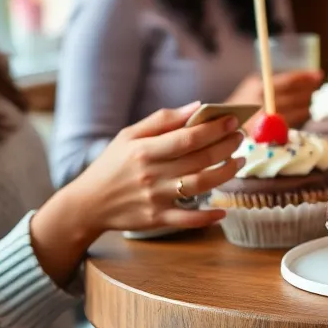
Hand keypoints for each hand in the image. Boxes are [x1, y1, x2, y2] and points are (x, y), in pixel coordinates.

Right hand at [30, 102, 243, 285]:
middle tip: (240, 137)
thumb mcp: (129, 135)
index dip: (214, 129)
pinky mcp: (156, 219)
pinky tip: (223, 210)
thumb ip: (163, 120)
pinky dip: (208, 217)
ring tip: (239, 161)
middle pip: (199, 159)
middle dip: (226, 146)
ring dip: (226, 173)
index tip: (232, 120)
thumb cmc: (111, 164)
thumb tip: (197, 107)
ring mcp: (155, 198)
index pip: (187, 138)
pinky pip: (188, 219)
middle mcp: (151, 174)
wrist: (86, 204)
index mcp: (144, 150)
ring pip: (200, 186)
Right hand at [228, 70, 323, 126]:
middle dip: (309, 92)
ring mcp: (265, 119)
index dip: (305, 77)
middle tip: (318, 88)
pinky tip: (303, 112)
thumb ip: (272, 82)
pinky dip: (299, 117)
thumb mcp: (253, 85)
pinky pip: (290, 123)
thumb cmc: (241, 102)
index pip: (288, 81)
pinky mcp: (268, 133)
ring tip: (312, 102)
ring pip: (295, 111)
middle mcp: (262, 103)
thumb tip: (302, 79)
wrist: (221, 124)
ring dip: (307, 106)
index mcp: (259, 87)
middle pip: (295, 96)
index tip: (318, 75)